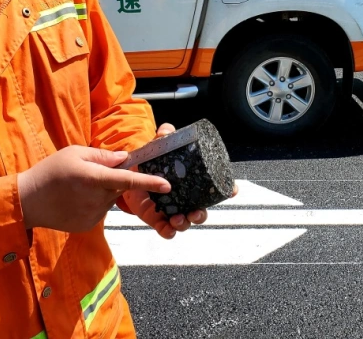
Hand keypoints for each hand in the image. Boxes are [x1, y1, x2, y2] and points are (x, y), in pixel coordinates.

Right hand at [17, 146, 170, 232]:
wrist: (27, 202)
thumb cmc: (49, 172)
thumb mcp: (74, 153)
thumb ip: (102, 156)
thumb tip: (124, 158)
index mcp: (94, 178)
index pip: (128, 180)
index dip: (150, 183)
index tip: (167, 185)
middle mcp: (97, 199)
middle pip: (120, 188)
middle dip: (115, 179)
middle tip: (93, 172)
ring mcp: (93, 215)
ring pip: (110, 199)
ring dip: (103, 191)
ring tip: (78, 186)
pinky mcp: (88, 225)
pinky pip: (100, 210)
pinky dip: (94, 203)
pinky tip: (76, 199)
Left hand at [122, 124, 238, 238]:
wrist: (131, 176)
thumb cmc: (152, 162)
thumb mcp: (158, 148)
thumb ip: (163, 138)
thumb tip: (166, 129)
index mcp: (192, 182)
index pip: (214, 188)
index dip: (227, 189)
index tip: (232, 190)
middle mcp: (186, 199)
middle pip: (201, 211)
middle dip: (201, 214)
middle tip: (195, 211)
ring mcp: (173, 210)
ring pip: (186, 223)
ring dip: (185, 223)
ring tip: (178, 219)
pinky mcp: (158, 219)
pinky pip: (166, 231)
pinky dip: (168, 232)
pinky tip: (167, 229)